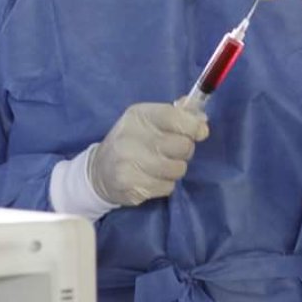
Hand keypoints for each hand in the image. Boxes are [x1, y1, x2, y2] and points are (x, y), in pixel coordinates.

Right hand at [88, 102, 208, 205]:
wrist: (99, 171)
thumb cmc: (132, 142)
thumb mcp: (149, 121)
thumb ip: (176, 116)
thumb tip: (201, 121)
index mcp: (139, 115)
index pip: (174, 116)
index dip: (193, 126)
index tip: (199, 132)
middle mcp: (131, 135)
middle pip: (182, 146)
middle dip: (184, 151)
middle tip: (173, 152)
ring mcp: (128, 161)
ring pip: (177, 169)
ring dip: (175, 170)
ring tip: (161, 166)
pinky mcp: (130, 184)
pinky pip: (167, 187)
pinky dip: (164, 185)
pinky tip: (151, 179)